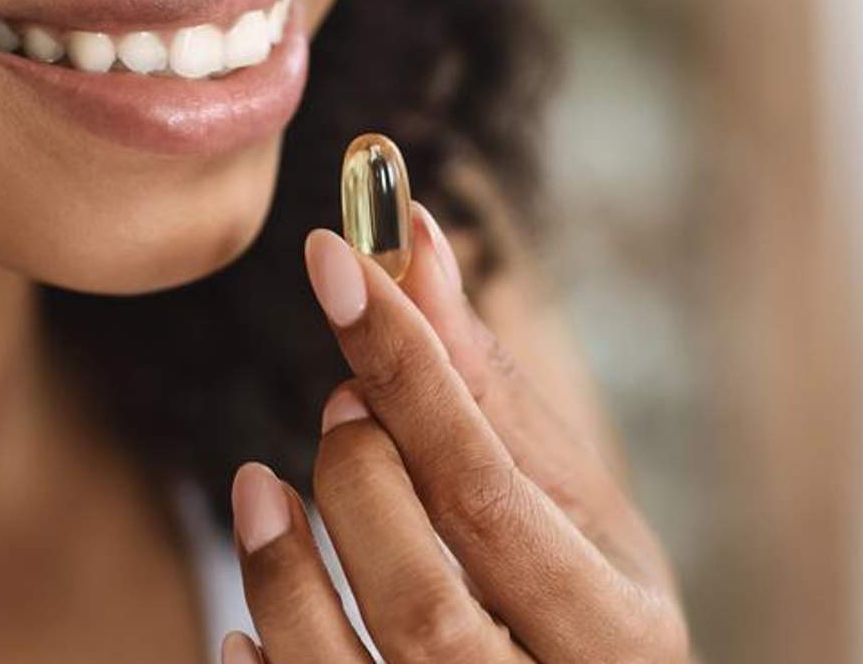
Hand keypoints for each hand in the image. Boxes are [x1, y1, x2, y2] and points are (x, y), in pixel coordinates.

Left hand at [221, 202, 689, 662]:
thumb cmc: (577, 610)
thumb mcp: (570, 511)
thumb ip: (486, 392)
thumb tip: (412, 237)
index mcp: (619, 632)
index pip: (487, 490)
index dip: (404, 367)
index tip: (331, 259)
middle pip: (422, 599)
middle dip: (358, 479)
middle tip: (339, 405)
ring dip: (280, 569)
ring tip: (255, 486)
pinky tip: (244, 624)